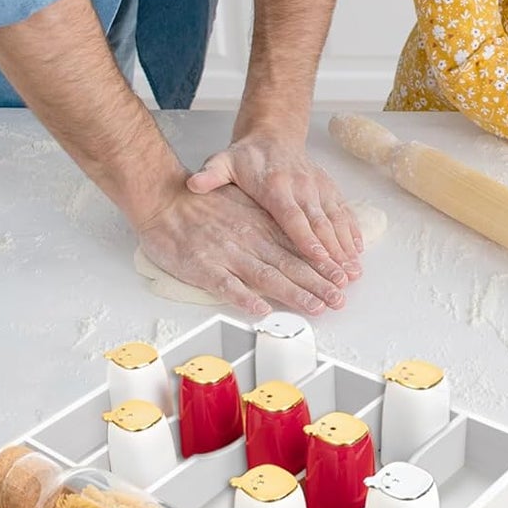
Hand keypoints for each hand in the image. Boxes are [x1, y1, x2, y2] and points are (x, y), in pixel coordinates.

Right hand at [136, 185, 350, 315]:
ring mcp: (227, 254)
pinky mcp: (202, 267)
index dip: (322, 264)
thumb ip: (267, 222)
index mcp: (261, 224)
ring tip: (316, 307)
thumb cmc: (203, 204)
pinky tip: (261, 309)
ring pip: (267, 277)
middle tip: (340, 299)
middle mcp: (250, 239)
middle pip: (290, 265)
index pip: (299, 247)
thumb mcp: (243, 204)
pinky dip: (244, 297)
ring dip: (293, 293)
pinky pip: (226, 285)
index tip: (342, 277)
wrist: (164, 199)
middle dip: (318, 284)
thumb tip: (297, 238)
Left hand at [187, 133, 362, 285]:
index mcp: (276, 186)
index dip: (306, 238)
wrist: (273, 135)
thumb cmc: (247, 157)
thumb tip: (193, 183)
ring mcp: (317, 187)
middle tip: (340, 277)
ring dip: (345, 246)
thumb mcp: (223, 162)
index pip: (293, 216)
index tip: (317, 258)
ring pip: (335, 220)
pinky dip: (351, 231)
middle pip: (319, 223)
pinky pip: (343, 211)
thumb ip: (210, 176)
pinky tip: (356, 251)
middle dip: (332, 252)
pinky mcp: (327, 188)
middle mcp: (301, 186)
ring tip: (353, 271)